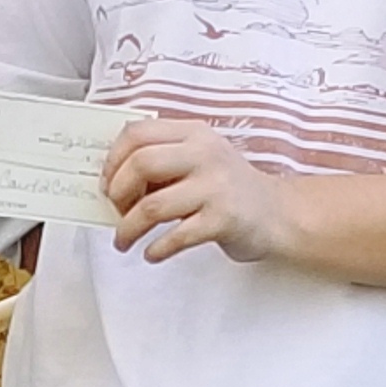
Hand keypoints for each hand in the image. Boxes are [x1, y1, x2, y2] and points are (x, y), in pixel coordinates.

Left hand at [102, 116, 300, 265]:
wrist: (278, 214)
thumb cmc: (227, 189)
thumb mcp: (198, 160)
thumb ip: (161, 161)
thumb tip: (110, 181)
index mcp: (193, 134)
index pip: (137, 133)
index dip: (112, 160)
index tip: (107, 183)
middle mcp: (205, 154)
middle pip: (140, 164)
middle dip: (117, 193)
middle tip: (116, 212)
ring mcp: (216, 187)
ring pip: (152, 206)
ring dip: (128, 229)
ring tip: (124, 241)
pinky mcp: (223, 220)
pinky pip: (176, 237)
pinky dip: (156, 249)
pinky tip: (151, 254)